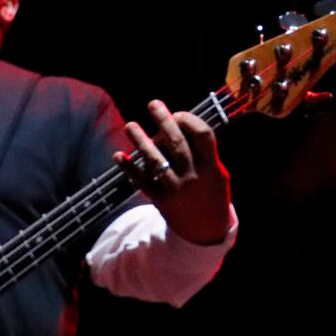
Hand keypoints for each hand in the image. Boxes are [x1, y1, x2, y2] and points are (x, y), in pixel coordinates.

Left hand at [121, 100, 232, 243]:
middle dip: (164, 120)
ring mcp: (176, 189)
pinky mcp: (161, 201)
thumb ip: (203, 153)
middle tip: (153, 104)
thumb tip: (176, 126)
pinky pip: (142, 182)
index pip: (202, 134)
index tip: (178, 113)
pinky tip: (118, 156)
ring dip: (140, 141)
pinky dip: (129, 168)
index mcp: (211, 166)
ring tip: (129, 125)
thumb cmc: (211, 193)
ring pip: (156, 161)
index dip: (189, 119)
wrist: (206, 231)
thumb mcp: (217, 173)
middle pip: (177, 143)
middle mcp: (193, 176)